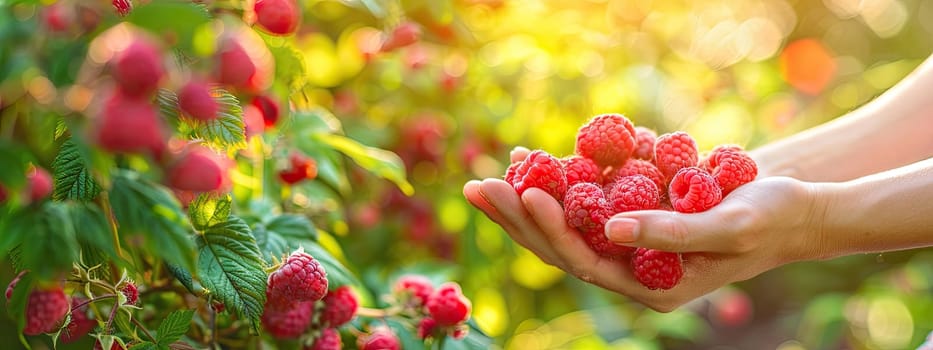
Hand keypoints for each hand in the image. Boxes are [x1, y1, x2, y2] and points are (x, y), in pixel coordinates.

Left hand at [463, 148, 826, 310]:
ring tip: (495, 168)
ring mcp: (630, 243)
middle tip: (480, 185)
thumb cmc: (770, 218)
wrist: (792, 207)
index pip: (586, 261)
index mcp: (651, 285)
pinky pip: (585, 202)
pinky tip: (533, 156)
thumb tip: (609, 230)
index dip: (551, 228)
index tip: (526, 190)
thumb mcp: (728, 226)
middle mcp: (632, 269)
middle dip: (519, 214)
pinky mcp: (633, 216)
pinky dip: (560, 179)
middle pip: (561, 245)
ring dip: (528, 196)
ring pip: (565, 224)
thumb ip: (671, 233)